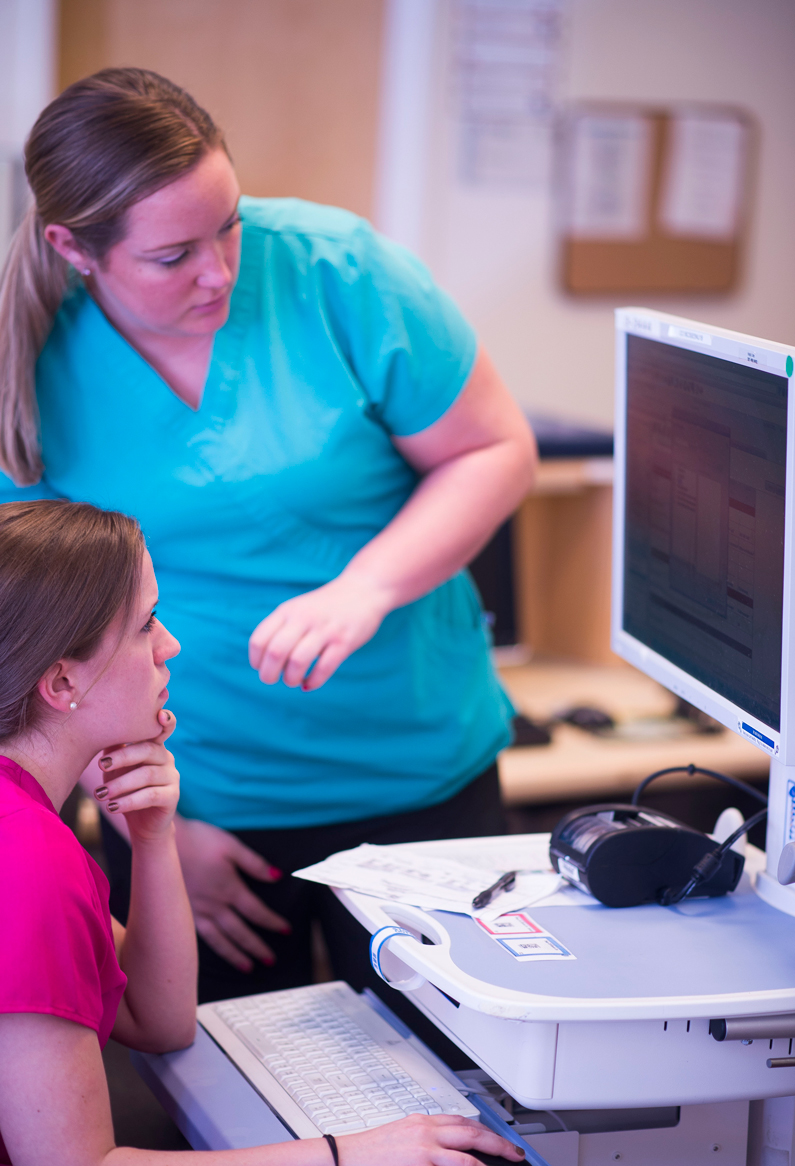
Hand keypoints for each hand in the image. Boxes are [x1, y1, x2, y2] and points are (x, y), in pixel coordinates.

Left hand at [93, 709, 179, 843]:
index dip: (166, 719)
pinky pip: (150, 796)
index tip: (159, 714)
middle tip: (100, 765)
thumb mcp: (117, 767)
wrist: (142, 823)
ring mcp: (172, 777)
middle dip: (122, 756)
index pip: (165, 728)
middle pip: (147, 750)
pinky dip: (129, 801)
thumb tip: (97, 727)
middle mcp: (167, 757)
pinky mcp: (172, 797)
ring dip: (120, 784)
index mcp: (154, 746)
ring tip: (100, 794)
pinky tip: (112, 807)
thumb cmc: (126, 788)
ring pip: (147, 774)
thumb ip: (113, 748)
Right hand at [173, 816, 289, 971]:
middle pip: (240, 931)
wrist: (161, 844)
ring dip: (235, 955)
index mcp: (229, 888)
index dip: (272, 922)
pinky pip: (200, 937)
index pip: (256, 911)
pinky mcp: (183, 912)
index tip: (286, 930)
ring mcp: (197, 911)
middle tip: (271, 960)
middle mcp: (214, 905)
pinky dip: (212, 948)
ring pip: (220, 940)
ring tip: (248, 967)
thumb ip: (254, 863)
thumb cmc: (198, 839)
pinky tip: (217, 953)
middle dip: (257, 947)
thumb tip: (277, 876)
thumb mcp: (231, 845)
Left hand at [248, 572, 392, 690]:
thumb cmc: (326, 606)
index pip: (259, 639)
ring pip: (298, 661)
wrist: (364, 589)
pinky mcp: (344, 642)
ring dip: (291, 678)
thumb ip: (281, 628)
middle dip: (269, 674)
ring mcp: (325, 630)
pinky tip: (309, 684)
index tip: (261, 667)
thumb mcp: (298, 608)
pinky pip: (324, 668)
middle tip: (272, 680)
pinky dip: (313, 681)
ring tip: (293, 681)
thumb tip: (264, 661)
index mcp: (288, 611)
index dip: (255, 659)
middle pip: (275, 652)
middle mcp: (304, 619)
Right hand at [336, 1114, 525, 1164]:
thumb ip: (426, 1138)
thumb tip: (449, 1148)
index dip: (484, 1130)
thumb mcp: (403, 1137)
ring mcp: (425, 1150)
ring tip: (508, 1162)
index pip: (461, 1121)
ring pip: (468, 1151)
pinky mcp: (421, 1165)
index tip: (498, 1138)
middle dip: (498, 1143)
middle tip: (515, 1153)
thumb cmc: (372, 1153)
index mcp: (422, 1122)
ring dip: (492, 1156)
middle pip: (472, 1133)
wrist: (347, 1159)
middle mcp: (426, 1132)